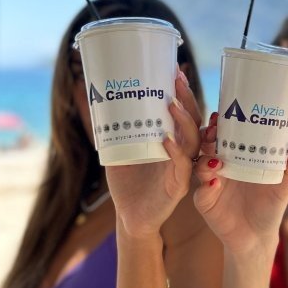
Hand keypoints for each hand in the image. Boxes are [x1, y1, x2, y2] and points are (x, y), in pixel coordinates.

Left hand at [105, 70, 201, 238]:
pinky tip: (165, 140)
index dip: (183, 92)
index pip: (185, 113)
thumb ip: (112, 128)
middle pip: (194, 121)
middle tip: (176, 79)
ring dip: (184, 121)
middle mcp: (183, 152)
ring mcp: (183, 169)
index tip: (175, 70)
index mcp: (174, 142)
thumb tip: (92, 99)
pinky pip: (182, 167)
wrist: (129, 217)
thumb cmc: (128, 183)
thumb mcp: (118, 149)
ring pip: (193, 141)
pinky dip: (175, 152)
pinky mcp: (178, 187)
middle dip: (187, 99)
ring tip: (171, 104)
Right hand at [193, 113, 287, 259]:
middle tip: (214, 132)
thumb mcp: (283, 188)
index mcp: (238, 159)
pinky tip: (214, 182)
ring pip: (200, 165)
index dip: (221, 125)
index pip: (225, 136)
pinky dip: (206, 186)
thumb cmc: (269, 207)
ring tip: (216, 160)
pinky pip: (201, 191)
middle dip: (208, 137)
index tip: (221, 116)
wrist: (258, 238)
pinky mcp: (206, 202)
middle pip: (208, 146)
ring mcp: (211, 184)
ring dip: (206, 160)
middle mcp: (221, 167)